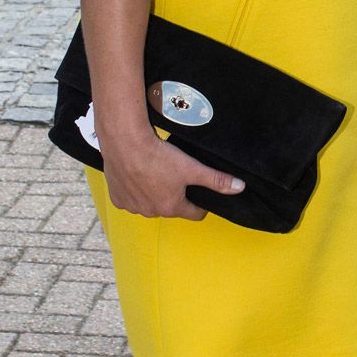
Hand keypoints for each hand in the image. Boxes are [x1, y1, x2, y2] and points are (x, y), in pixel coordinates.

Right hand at [101, 121, 244, 219]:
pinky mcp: (117, 199)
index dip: (199, 202)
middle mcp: (151, 212)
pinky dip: (134, 190)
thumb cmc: (158, 156)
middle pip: (170, 207)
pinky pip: (130, 198)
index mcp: (171, 207)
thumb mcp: (192, 167)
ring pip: (149, 203)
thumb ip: (216, 180)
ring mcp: (132, 207)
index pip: (194, 213)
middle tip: (173, 174)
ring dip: (152, 193)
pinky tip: (136, 174)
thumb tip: (239, 188)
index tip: (197, 191)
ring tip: (154, 172)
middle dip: (174, 195)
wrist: (125, 143)